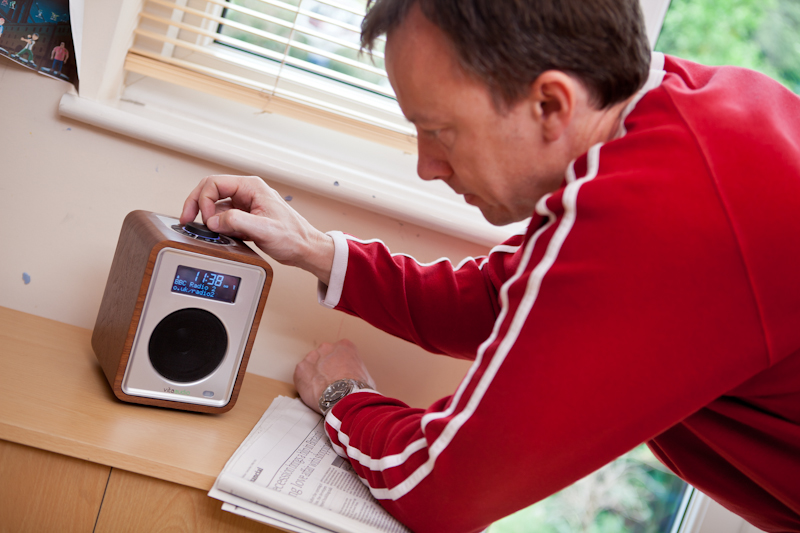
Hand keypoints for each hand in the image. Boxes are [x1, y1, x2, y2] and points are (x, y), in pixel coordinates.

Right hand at [181, 175, 334, 283]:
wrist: (305, 249)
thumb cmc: (294, 236)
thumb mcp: (265, 229)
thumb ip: (238, 222)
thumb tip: (215, 221)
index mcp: (252, 187)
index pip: (214, 183)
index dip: (203, 200)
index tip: (205, 220)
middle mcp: (247, 192)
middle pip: (210, 191)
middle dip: (197, 204)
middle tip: (186, 220)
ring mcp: (245, 205)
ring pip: (215, 205)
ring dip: (207, 218)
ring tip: (207, 232)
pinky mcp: (245, 218)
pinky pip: (223, 218)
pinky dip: (217, 227)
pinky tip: (219, 236)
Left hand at [294, 340, 375, 413]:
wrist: (343, 396)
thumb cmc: (357, 388)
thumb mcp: (367, 377)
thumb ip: (359, 373)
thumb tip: (360, 384)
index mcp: (345, 346)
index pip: (340, 352)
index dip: (339, 365)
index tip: (340, 375)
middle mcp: (327, 347)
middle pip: (324, 356)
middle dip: (325, 368)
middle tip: (329, 383)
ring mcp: (312, 356)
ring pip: (311, 365)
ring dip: (314, 375)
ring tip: (320, 390)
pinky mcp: (300, 368)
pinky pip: (301, 376)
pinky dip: (304, 384)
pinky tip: (312, 392)